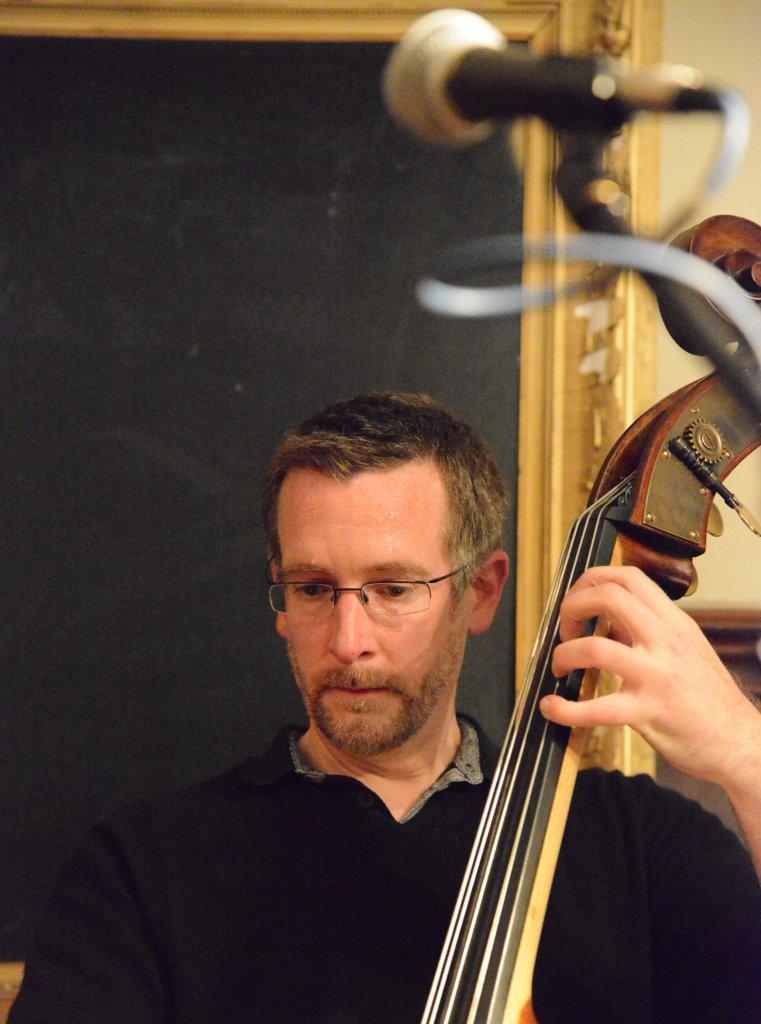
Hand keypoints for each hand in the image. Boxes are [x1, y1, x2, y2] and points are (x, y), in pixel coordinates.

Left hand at [539, 565, 760, 788]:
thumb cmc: (708, 698)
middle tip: (565, 630)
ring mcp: (656, 676)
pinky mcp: (648, 713)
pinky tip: (552, 707)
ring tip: (559, 667)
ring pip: (595, 648)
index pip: (628, 576)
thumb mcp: (684, 650)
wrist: (739, 742)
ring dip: (563, 654)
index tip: (578, 601)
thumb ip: (646, 631)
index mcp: (674, 623)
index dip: (592, 580)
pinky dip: (565, 708)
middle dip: (572, 607)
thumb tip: (605, 621)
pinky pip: (596, 709)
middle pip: (608, 596)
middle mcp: (665, 641)